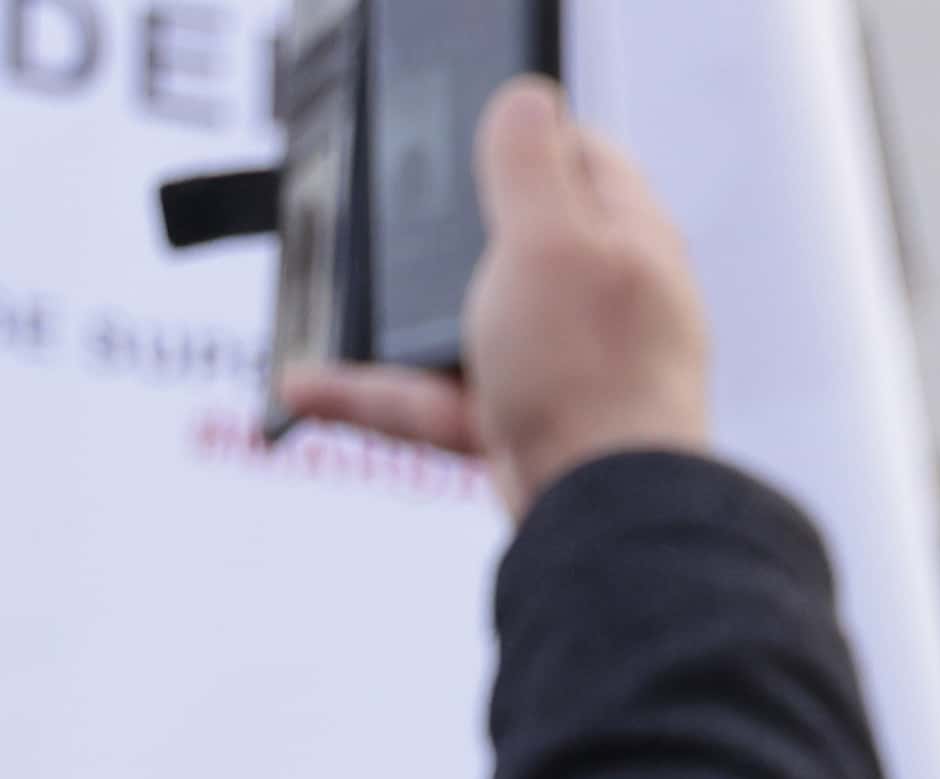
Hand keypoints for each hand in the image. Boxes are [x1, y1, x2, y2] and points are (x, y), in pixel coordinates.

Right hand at [282, 83, 702, 503]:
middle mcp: (606, 303)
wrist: (602, 514)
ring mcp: (565, 365)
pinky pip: (431, 396)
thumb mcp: (553, 239)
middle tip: (395, 208)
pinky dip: (370, 389)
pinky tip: (305, 382)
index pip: (588, 160)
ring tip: (331, 295)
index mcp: (630, 245)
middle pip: (516, 236)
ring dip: (392, 313)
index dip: (529, 138)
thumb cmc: (594, 377)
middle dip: (448, 225)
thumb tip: (529, 100)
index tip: (471, 133)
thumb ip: (531, 163)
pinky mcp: (525, 423)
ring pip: (462, 319)